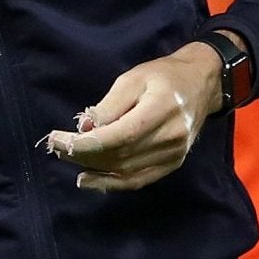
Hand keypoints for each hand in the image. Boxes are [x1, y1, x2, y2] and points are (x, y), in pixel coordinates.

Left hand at [42, 42, 224, 192]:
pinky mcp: (173, 164)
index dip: (85, 143)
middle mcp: (171, 137)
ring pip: (125, 171)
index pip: (118, 136)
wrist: (201, 84)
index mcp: (162, 110)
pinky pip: (138, 180)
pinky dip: (111, 183)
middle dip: (82, 155)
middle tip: (56, 147)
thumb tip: (85, 127)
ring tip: (67, 159)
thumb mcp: (133, 78)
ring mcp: (174, 154)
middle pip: (119, 156)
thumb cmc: (163, 76)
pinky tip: (89, 179)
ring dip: (92, 169)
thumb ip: (109, 105)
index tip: (57, 139)